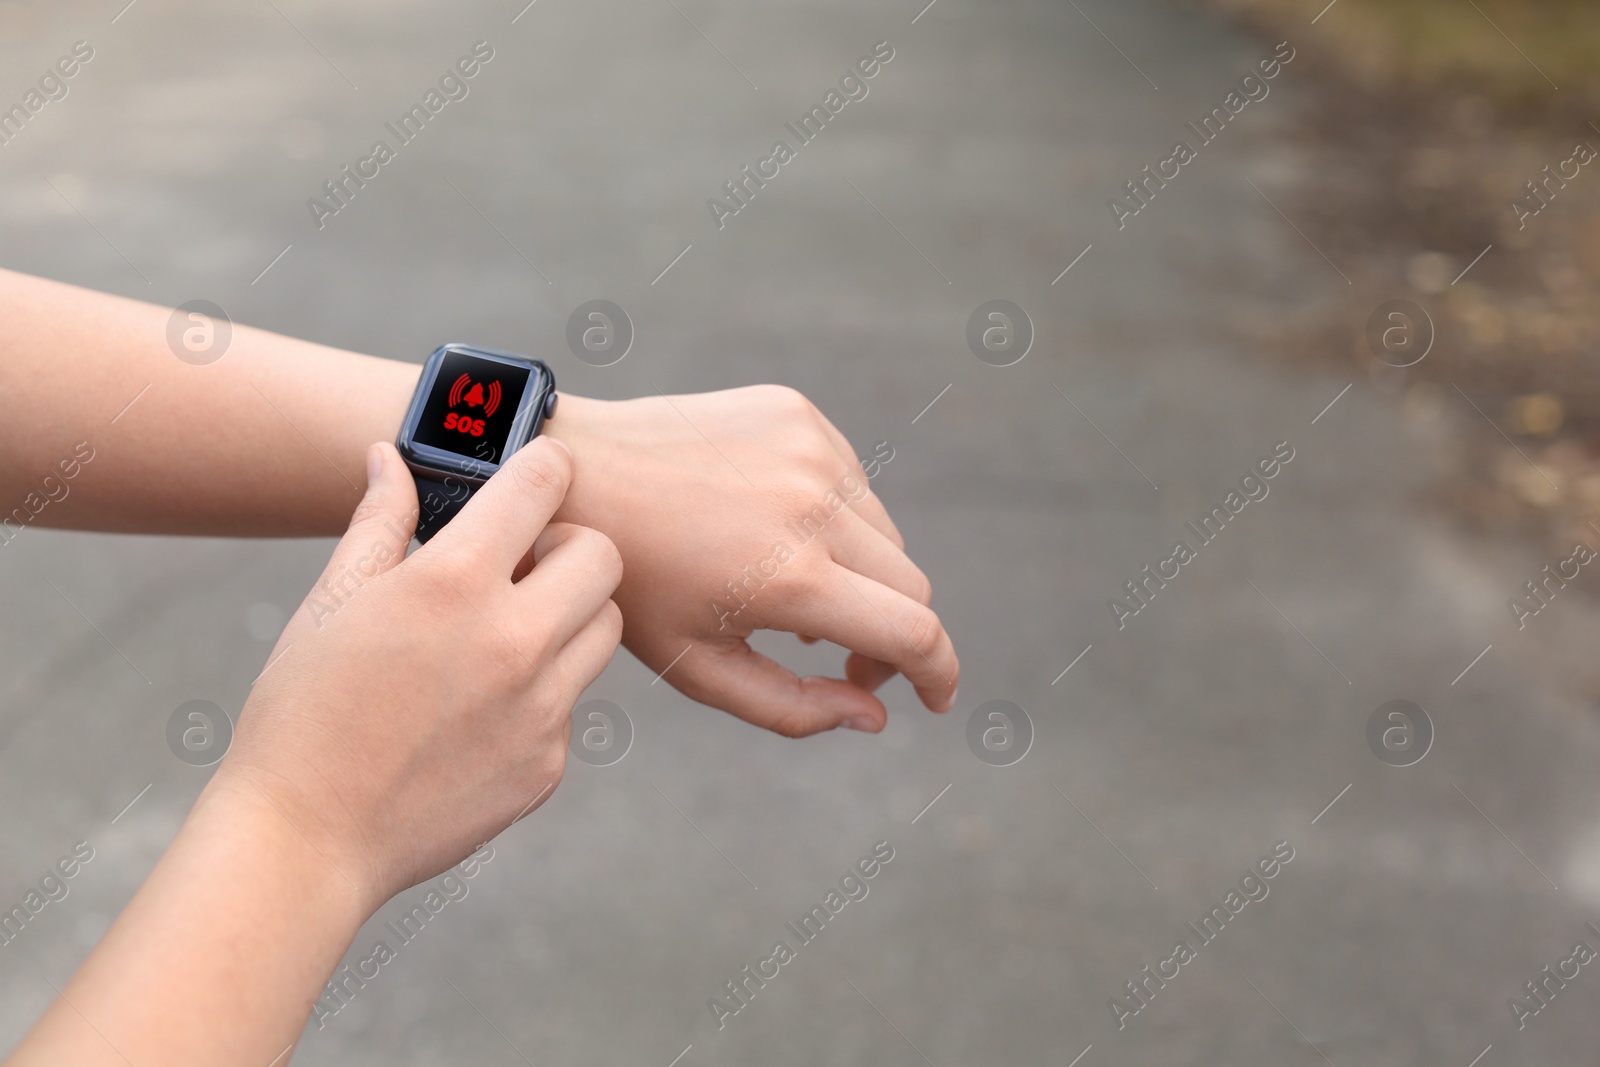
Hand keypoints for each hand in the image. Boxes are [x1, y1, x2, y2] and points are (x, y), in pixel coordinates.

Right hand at [215, 437, 622, 908]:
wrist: (305, 841)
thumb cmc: (303, 713)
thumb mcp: (331, 604)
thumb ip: (378, 523)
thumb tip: (390, 459)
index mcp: (455, 583)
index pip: (545, 484)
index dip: (542, 469)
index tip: (533, 478)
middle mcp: (514, 640)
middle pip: (603, 555)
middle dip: (568, 546)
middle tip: (522, 565)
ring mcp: (541, 708)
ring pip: (603, 629)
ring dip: (568, 616)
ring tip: (502, 635)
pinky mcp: (548, 763)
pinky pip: (572, 703)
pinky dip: (541, 693)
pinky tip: (478, 711)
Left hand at [548, 386, 957, 737]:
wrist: (579, 471)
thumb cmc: (632, 583)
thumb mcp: (698, 667)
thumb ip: (793, 707)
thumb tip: (875, 714)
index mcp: (792, 577)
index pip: (915, 632)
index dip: (940, 673)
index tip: (935, 698)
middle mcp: (815, 506)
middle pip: (910, 585)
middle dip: (893, 633)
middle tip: (841, 656)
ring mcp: (811, 449)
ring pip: (885, 534)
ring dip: (861, 573)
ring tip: (792, 590)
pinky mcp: (799, 414)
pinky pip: (852, 482)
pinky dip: (833, 518)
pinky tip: (771, 529)